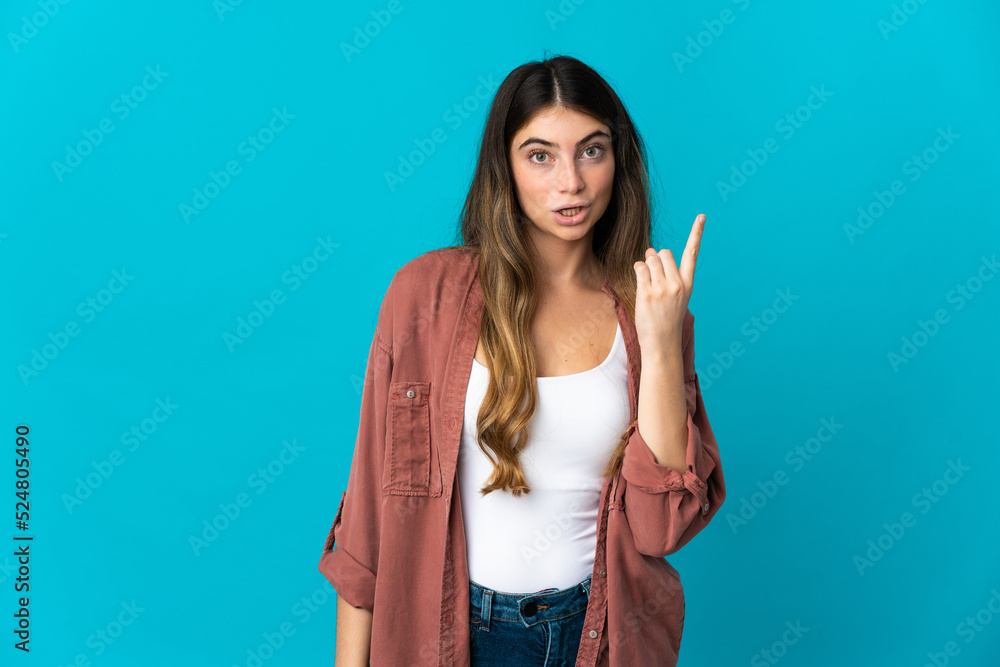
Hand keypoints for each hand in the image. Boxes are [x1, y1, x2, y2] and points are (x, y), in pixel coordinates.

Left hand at [632, 213, 704, 353]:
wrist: (662, 343)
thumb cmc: (666, 319)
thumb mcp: (674, 296)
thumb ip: (666, 273)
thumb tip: (651, 250)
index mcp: (688, 284)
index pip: (692, 253)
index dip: (697, 233)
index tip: (702, 216)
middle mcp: (677, 284)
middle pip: (664, 253)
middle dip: (656, 258)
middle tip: (653, 274)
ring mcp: (663, 288)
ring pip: (650, 259)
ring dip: (645, 265)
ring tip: (647, 283)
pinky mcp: (648, 293)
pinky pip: (639, 269)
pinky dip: (637, 271)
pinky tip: (641, 284)